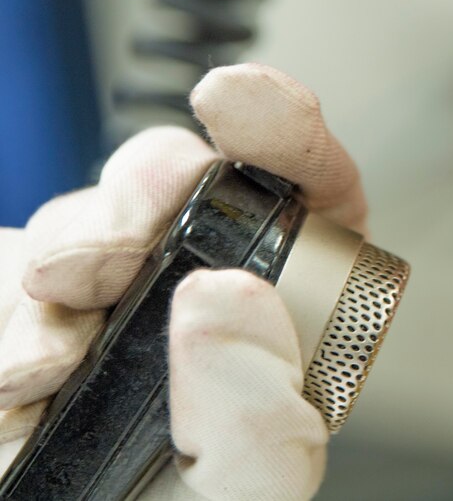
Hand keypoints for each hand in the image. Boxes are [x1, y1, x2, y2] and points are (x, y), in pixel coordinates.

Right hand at [0, 64, 365, 499]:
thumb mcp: (242, 497)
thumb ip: (259, 417)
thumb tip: (225, 298)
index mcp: (281, 326)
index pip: (309, 201)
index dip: (287, 139)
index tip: (242, 104)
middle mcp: (198, 301)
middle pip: (189, 184)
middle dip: (150, 186)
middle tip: (116, 251)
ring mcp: (108, 308)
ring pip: (87, 216)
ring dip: (68, 251)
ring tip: (54, 352)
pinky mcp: (25, 325)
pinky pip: (4, 273)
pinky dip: (5, 308)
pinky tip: (24, 372)